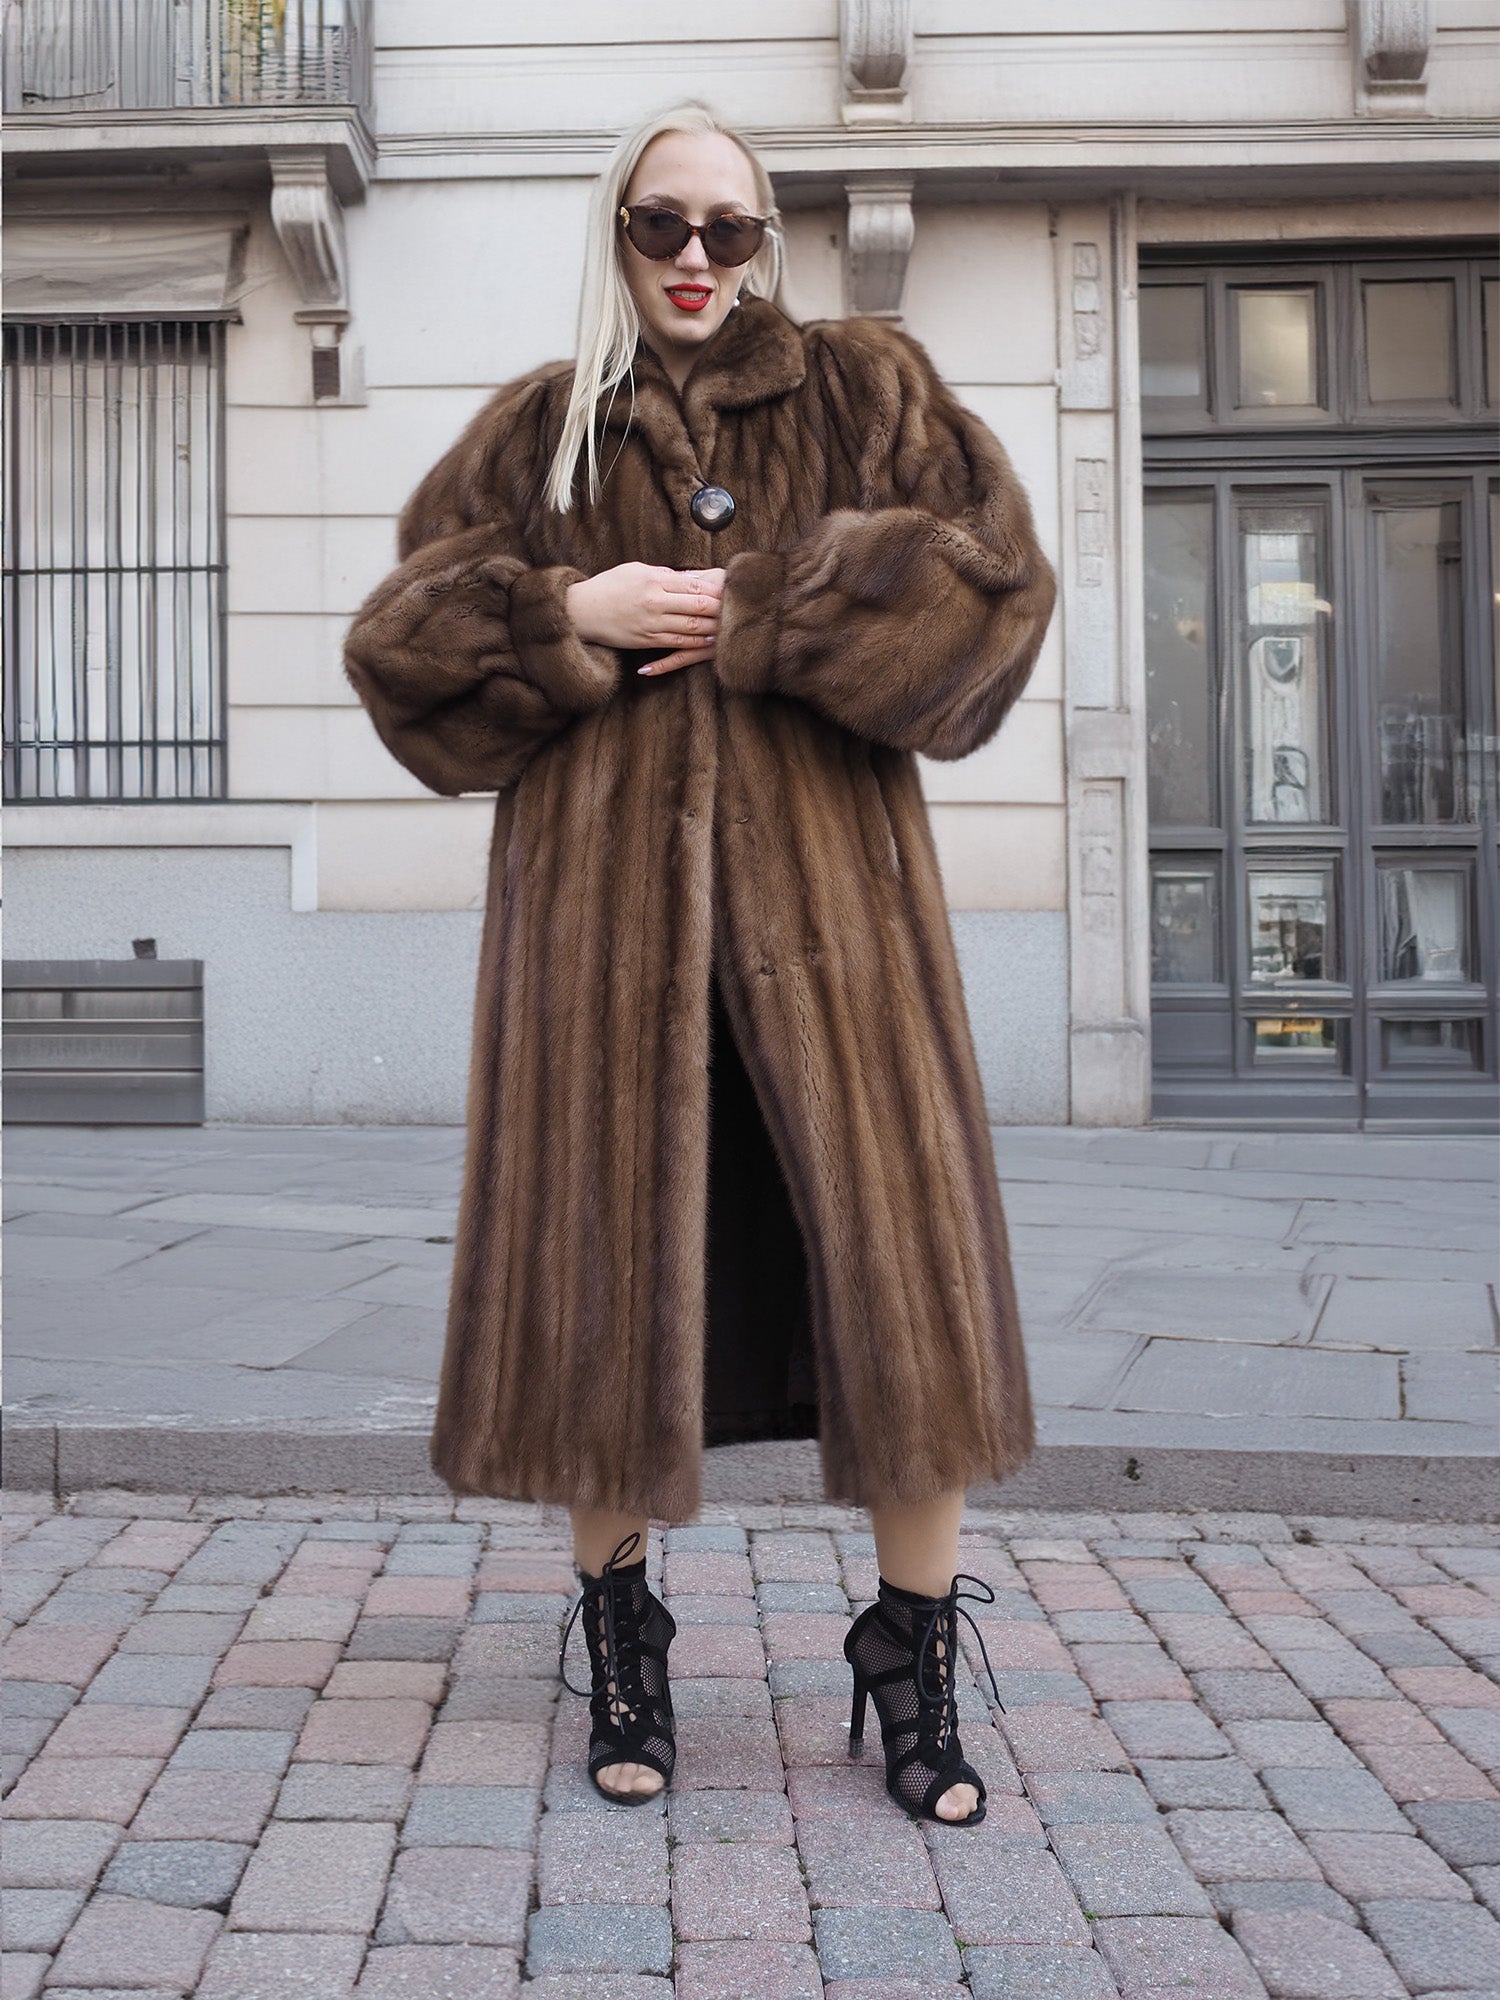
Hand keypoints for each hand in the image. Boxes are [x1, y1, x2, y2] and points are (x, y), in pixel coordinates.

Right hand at [566, 563, 724, 675]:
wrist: (582, 612)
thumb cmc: (609, 586)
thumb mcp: (636, 570)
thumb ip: (664, 573)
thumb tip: (691, 577)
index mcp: (654, 581)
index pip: (694, 584)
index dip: (716, 587)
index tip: (731, 588)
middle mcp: (655, 602)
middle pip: (697, 605)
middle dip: (720, 608)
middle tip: (738, 608)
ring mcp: (652, 624)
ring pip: (691, 627)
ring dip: (713, 628)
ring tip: (730, 626)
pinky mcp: (647, 640)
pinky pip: (677, 643)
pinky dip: (696, 643)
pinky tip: (709, 641)